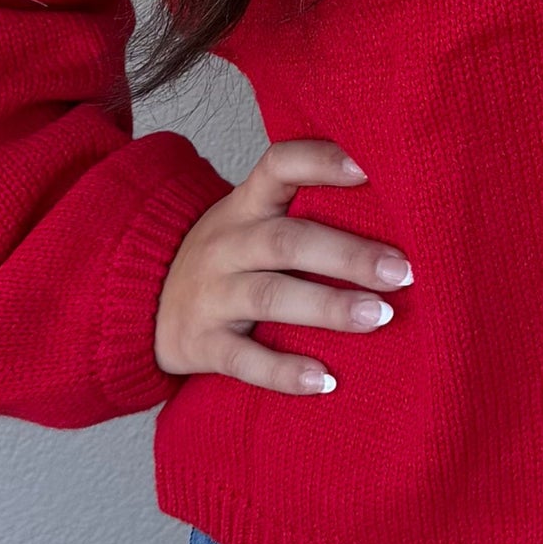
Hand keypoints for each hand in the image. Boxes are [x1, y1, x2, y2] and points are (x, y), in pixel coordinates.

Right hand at [155, 137, 411, 392]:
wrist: (138, 299)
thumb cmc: (228, 256)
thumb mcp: (252, 219)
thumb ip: (306, 209)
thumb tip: (404, 210)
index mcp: (246, 205)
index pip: (279, 166)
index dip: (321, 162)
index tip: (369, 167)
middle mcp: (226, 245)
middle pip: (286, 241)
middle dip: (348, 255)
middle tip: (404, 272)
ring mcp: (210, 295)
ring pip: (269, 296)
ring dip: (327, 307)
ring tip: (380, 316)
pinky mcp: (201, 344)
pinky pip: (242, 359)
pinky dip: (283, 372)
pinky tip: (325, 380)